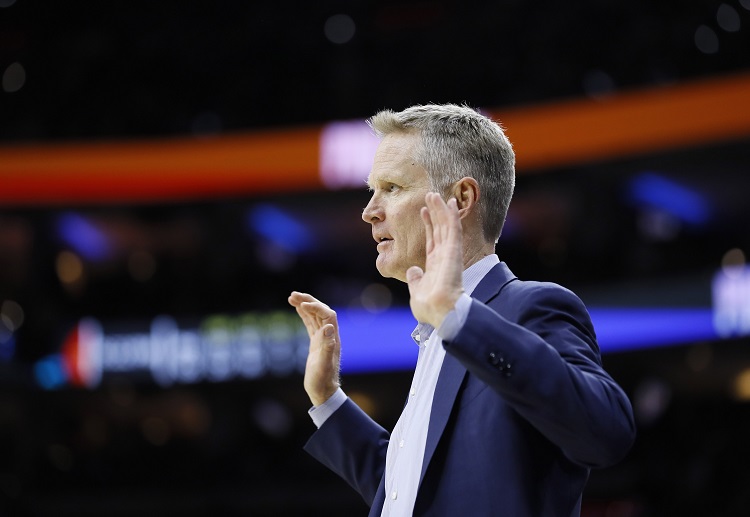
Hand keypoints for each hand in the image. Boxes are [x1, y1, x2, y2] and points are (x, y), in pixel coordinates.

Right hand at [288, 291, 340, 405]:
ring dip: (305, 305)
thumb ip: (327, 346)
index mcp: (332, 338)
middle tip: (293, 294)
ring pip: (314, 316)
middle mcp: (328, 335)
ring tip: (291, 297)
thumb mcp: (323, 365)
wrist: (323, 391)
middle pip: (321, 312)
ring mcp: (322, 338)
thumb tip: (328, 327)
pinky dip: (304, 315)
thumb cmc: (323, 380)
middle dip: (309, 301)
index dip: (316, 307)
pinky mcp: (315, 343)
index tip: (303, 304)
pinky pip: (310, 324)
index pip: (327, 315)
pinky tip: (297, 309)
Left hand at [406, 193, 463, 327]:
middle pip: (439, 229)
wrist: (440, 312)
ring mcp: (449, 253)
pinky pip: (453, 229)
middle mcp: (443, 256)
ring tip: (435, 194)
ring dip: (442, 209)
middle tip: (431, 195)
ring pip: (446, 225)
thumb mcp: (417, 291)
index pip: (432, 239)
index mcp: (435, 265)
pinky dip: (452, 216)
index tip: (423, 211)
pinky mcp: (454, 251)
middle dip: (435, 212)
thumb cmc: (429, 307)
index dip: (428, 224)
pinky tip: (451, 203)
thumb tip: (412, 271)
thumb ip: (416, 280)